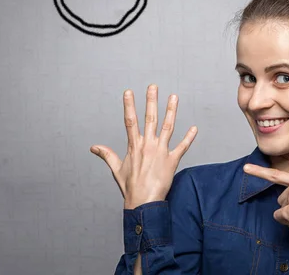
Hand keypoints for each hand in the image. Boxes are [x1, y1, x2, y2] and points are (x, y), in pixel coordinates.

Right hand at [90, 85, 197, 208]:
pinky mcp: (172, 161)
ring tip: (174, 97)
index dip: (129, 105)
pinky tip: (194, 128)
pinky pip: (182, 147)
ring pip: (167, 127)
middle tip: (153, 86)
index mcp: (134, 146)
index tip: (129, 92)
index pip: (130, 121)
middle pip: (150, 119)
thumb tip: (94, 147)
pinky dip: (189, 138)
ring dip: (171, 111)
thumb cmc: (130, 187)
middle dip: (151, 101)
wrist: (143, 202)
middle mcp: (147, 145)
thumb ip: (107, 155)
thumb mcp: (116, 169)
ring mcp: (160, 152)